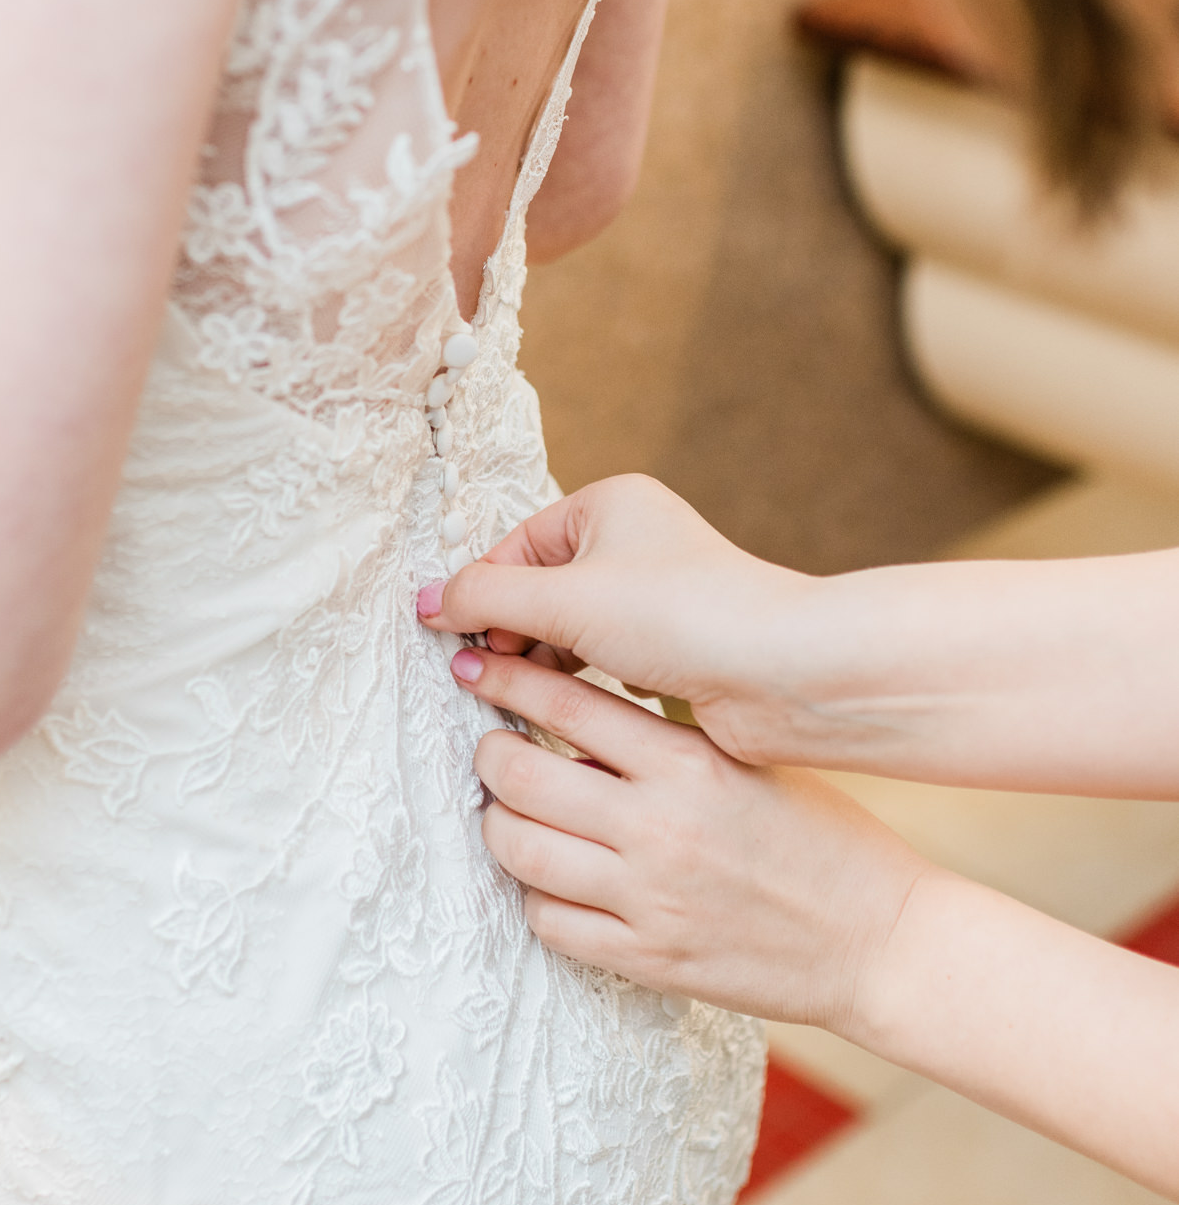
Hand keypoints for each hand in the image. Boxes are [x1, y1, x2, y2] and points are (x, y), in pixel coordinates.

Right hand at [418, 474, 824, 765]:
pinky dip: (585, 676)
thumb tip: (427, 601)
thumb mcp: (564, 599)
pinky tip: (583, 701)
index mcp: (610, 503)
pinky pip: (605, 654)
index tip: (454, 640)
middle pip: (540, 586)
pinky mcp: (673, 640)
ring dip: (543, 657)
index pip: (517, 546)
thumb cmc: (681, 615)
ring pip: (571, 625)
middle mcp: (634, 539)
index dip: (482, 593)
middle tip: (483, 669)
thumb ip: (485, 596)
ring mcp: (655, 591)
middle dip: (510, 628)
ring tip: (522, 691)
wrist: (777, 669)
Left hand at [451, 641, 925, 1030]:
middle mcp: (659, 828)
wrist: (878, 942)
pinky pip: (548, 922)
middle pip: (520, 777)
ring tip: (511, 813)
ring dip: (502, 825)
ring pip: (519, 850)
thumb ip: (667, 739)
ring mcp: (648, 900)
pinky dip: (536, 896)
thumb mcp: (749, 762)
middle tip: (494, 749)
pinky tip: (552, 880)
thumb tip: (577, 711)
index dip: (507, 681)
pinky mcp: (647, 960)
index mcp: (689, 764)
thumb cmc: (822, 838)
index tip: (477, 669)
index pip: (567, 704)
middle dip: (491, 756)